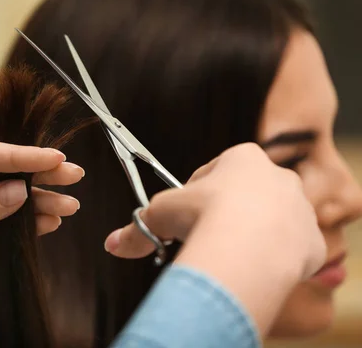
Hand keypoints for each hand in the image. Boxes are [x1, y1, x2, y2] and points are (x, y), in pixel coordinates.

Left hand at [0, 130, 83, 309]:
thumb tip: (20, 192)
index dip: (25, 156)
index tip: (57, 158)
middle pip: (6, 169)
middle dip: (39, 173)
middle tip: (74, 176)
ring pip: (9, 194)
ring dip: (38, 200)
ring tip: (69, 206)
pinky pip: (2, 219)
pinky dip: (25, 221)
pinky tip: (49, 222)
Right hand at [104, 143, 325, 334]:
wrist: (249, 246)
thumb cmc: (205, 216)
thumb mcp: (162, 214)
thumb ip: (139, 228)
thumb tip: (113, 243)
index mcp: (243, 158)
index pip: (216, 172)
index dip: (198, 194)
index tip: (188, 214)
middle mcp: (277, 176)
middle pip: (246, 195)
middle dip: (227, 213)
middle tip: (207, 235)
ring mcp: (300, 207)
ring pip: (272, 220)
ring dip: (253, 234)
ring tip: (230, 254)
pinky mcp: (312, 239)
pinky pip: (292, 247)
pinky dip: (275, 257)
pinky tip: (255, 267)